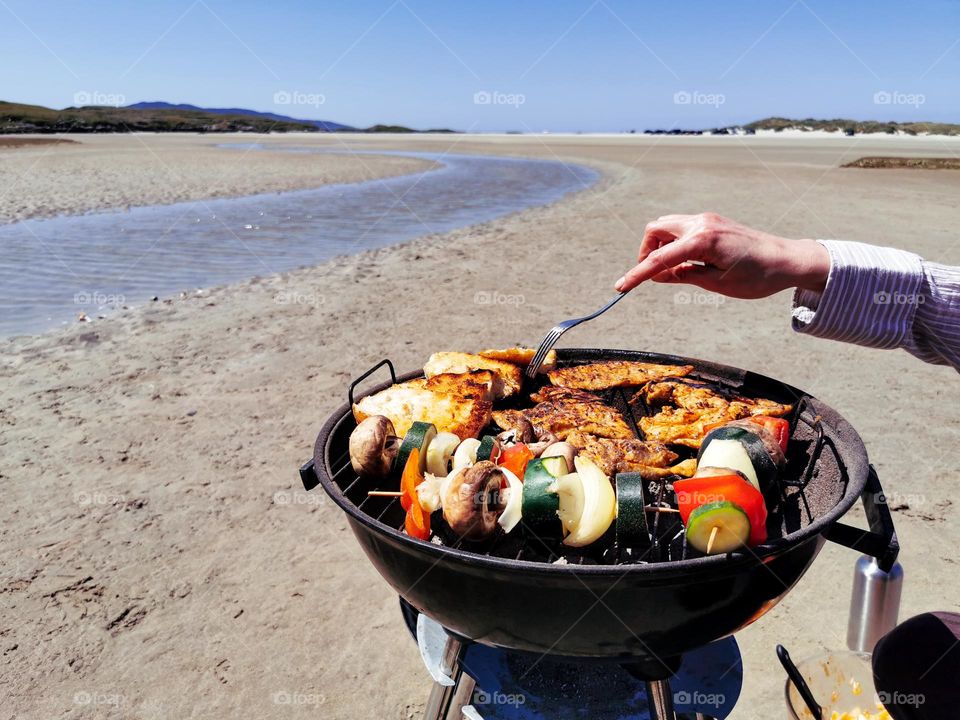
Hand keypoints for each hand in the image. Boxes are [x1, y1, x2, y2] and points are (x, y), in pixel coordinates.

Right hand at [614, 213, 829, 298]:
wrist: (788, 260)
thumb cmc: (757, 277)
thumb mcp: (717, 283)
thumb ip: (684, 275)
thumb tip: (658, 274)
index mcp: (702, 241)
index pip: (658, 259)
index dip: (637, 275)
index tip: (620, 288)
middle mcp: (701, 224)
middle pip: (655, 230)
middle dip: (646, 252)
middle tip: (653, 275)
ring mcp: (707, 219)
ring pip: (667, 226)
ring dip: (660, 246)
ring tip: (672, 270)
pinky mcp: (713, 222)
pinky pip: (682, 228)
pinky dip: (674, 242)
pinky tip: (686, 261)